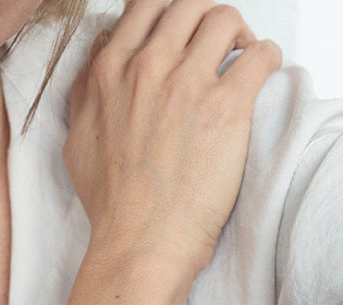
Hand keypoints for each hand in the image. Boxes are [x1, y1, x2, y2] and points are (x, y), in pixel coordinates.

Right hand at [64, 0, 281, 277]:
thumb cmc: (110, 204)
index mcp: (109, 73)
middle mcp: (146, 68)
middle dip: (203, 22)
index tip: (180, 36)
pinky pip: (261, 55)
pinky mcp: (227, 107)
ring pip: (225, 19)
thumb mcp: (76, 143)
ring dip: (237, 37)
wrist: (139, 243)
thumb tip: (98, 63)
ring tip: (241, 62)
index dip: (168, 17)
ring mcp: (186, 85)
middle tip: (214, 49)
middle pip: (188, 6)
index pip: (144, 8)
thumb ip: (86, 93)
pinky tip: (261, 80)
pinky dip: (266, 60)